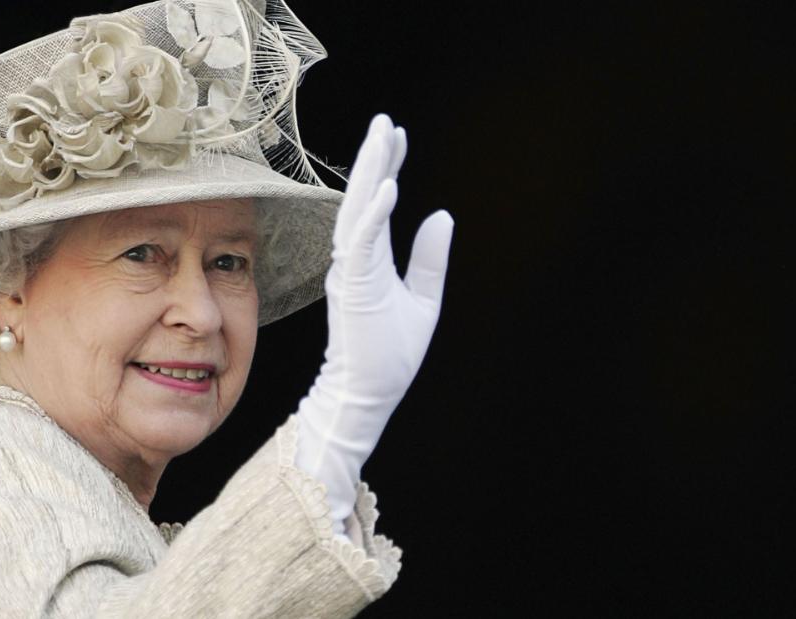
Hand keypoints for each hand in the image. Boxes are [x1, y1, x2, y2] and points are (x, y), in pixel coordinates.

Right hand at [295, 113, 453, 536]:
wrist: (368, 395)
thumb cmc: (390, 355)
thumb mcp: (424, 300)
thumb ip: (430, 259)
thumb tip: (443, 215)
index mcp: (370, 261)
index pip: (377, 204)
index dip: (386, 168)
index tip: (395, 135)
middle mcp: (356, 260)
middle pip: (363, 198)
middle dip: (374, 158)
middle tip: (384, 121)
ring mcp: (352, 272)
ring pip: (358, 210)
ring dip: (370, 173)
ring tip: (382, 136)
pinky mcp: (354, 287)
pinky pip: (363, 242)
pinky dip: (375, 213)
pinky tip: (389, 186)